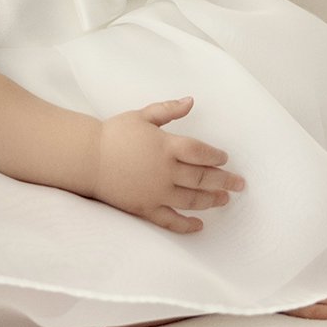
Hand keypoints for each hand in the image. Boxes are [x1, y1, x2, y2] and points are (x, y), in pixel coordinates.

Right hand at [92, 96, 244, 232]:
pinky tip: (199, 226)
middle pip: (202, 177)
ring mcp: (156, 192)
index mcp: (166, 146)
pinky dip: (187, 225)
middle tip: (240, 184)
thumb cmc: (114, 134)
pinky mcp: (145, 208)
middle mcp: (165, 171)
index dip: (217, 156)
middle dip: (224, 180)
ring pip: (192, 200)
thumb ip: (168, 109)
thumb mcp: (142, 115)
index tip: (225, 159)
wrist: (86, 157)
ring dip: (211, 200)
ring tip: (224, 199)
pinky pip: (170, 220)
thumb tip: (191, 101)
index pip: (201, 153)